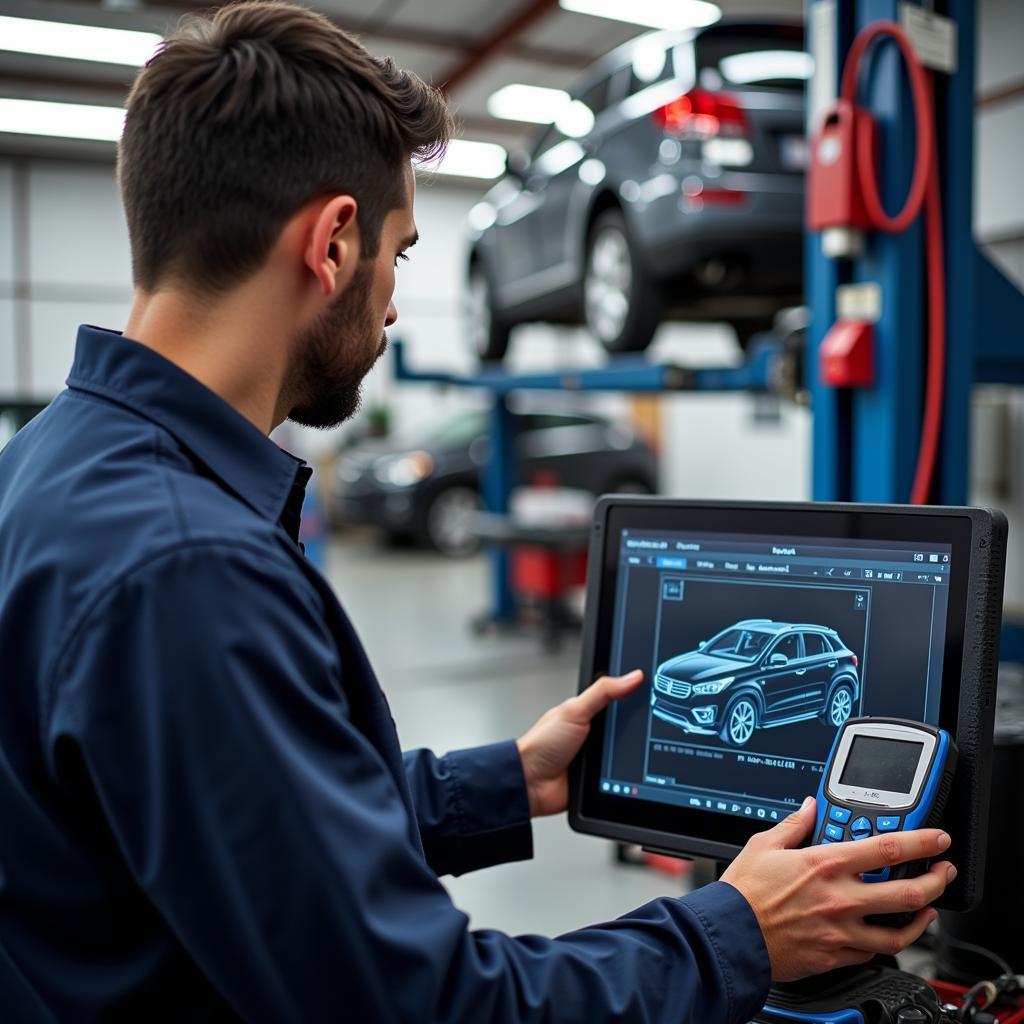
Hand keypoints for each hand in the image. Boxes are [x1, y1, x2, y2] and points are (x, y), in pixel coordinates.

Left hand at [516, 670, 643, 817]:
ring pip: (627, 752)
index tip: (652, 691)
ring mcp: (598, 756)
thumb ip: (603, 691)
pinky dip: (625, 775)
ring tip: (627, 752)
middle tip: (643, 725)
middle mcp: (594, 733)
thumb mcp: (575, 710)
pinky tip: (625, 773)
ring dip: (629, 754)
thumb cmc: (542, 744)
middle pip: (627, 727)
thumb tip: (633, 677)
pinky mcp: (601, 779)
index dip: (635, 696)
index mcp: (588, 712)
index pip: (619, 700)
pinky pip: (622, 776)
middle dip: (634, 729)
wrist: (530, 782)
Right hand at [721, 796, 955, 981]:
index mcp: (825, 864)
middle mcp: (840, 898)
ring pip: (900, 931)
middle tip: (943, 872)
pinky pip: (873, 952)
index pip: (886, 849)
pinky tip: (888, 932)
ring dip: (922, 918)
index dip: (920, 842)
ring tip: (928, 908)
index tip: (936, 838)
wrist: (731, 936)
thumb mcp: (763, 845)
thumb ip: (793, 825)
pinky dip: (886, 941)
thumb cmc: (744, 893)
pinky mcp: (836, 956)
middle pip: (908, 893)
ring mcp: (841, 931)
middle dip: (936, 881)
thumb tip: (809, 809)